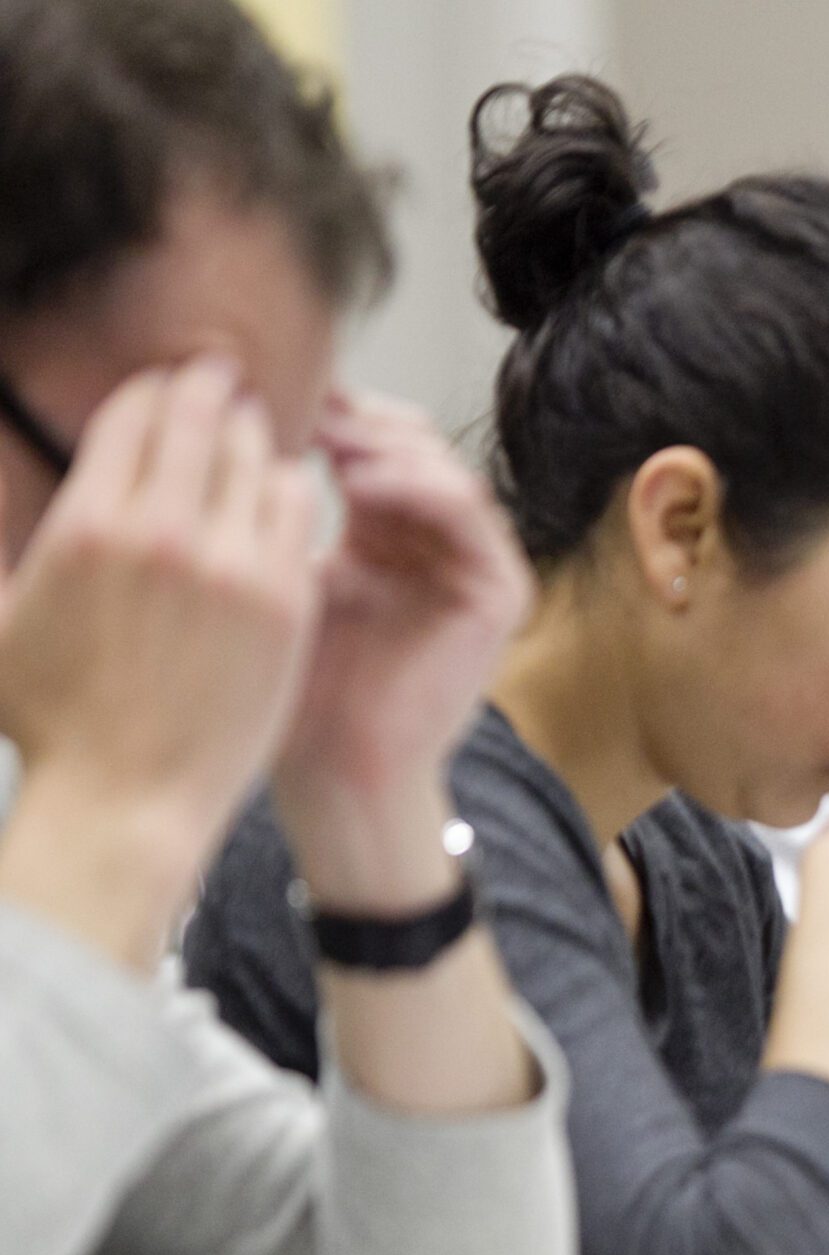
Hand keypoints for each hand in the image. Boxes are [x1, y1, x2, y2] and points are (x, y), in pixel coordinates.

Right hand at [0, 359, 317, 958]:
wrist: (128, 802)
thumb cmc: (57, 725)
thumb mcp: (2, 623)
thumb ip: (9, 552)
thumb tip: (10, 503)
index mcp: (89, 525)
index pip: (135, 416)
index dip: (153, 392)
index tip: (166, 386)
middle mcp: (166, 532)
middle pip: (201, 419)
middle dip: (210, 391)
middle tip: (220, 380)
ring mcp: (235, 565)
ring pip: (260, 457)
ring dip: (254, 439)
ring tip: (253, 436)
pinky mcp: (288, 600)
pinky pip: (300, 511)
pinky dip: (290, 490)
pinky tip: (284, 492)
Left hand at [271, 393, 531, 832]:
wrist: (338, 767)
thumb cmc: (297, 687)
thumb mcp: (280, 572)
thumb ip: (278, 504)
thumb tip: (230, 415)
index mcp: (388, 531)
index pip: (372, 441)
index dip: (328, 411)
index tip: (269, 392)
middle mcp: (437, 542)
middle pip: (414, 442)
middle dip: (357, 419)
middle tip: (304, 404)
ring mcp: (476, 565)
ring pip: (443, 465)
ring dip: (385, 444)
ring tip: (329, 438)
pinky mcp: (500, 592)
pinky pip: (468, 512)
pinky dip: (418, 485)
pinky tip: (362, 481)